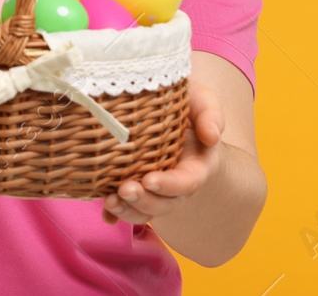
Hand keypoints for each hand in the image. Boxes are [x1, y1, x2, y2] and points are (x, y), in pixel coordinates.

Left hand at [102, 77, 224, 226]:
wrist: (171, 113)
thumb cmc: (187, 107)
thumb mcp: (202, 102)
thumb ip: (211, 115)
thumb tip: (211, 135)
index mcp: (195, 166)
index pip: (186, 182)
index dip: (169, 185)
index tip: (149, 179)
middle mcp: (174, 184)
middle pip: (163, 203)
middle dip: (144, 201)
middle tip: (124, 190)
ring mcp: (154, 190)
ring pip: (144, 211)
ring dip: (127, 211)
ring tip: (110, 201)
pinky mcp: (135, 188)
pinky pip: (127, 208)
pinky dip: (115, 215)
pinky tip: (106, 216)